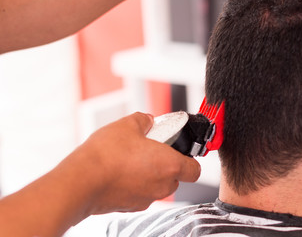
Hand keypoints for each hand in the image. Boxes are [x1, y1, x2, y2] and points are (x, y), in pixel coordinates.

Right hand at [0, 112, 199, 236]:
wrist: (82, 181)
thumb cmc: (106, 155)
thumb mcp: (127, 125)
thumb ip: (143, 120)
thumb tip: (147, 120)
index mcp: (169, 165)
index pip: (195, 170)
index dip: (191, 160)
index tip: (181, 151)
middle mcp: (162, 186)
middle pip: (175, 178)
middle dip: (167, 165)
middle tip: (152, 151)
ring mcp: (146, 199)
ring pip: (157, 186)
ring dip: (150, 175)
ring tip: (132, 160)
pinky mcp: (130, 206)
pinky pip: (140, 194)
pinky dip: (135, 185)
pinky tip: (120, 172)